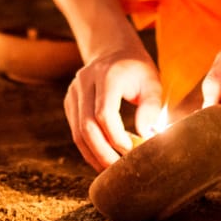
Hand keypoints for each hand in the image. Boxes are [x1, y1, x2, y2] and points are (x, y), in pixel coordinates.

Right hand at [64, 46, 162, 170]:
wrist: (112, 51)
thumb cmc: (136, 69)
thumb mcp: (152, 81)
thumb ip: (151, 106)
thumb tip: (146, 135)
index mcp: (106, 75)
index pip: (104, 114)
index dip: (117, 138)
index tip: (132, 151)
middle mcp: (84, 82)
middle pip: (87, 127)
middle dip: (104, 153)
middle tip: (121, 170)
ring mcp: (73, 92)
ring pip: (77, 133)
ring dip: (94, 155)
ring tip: (112, 170)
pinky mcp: (69, 102)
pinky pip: (75, 131)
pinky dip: (88, 148)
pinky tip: (103, 158)